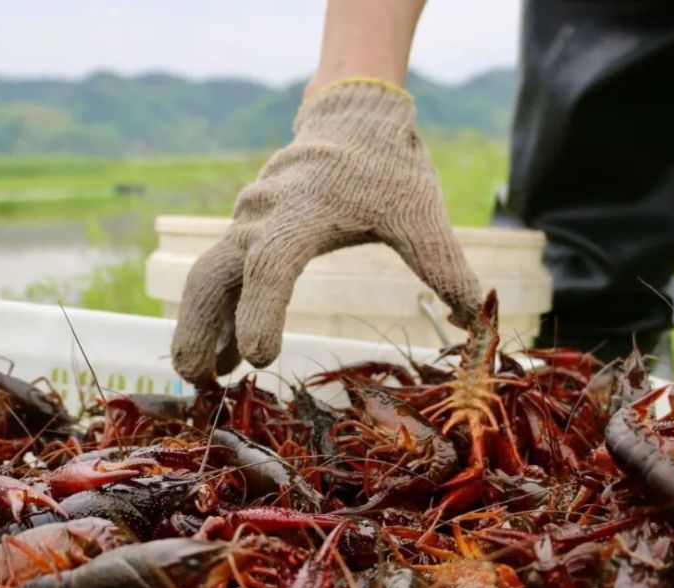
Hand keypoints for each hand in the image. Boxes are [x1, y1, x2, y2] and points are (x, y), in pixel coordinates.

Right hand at [170, 80, 481, 383]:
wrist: (354, 119)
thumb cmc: (388, 168)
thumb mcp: (422, 215)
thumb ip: (445, 267)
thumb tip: (475, 317)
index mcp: (303, 213)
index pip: (269, 267)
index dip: (260, 312)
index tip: (260, 359)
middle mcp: (263, 217)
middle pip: (212, 277)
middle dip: (200, 330)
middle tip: (199, 381)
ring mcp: (247, 222)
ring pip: (206, 278)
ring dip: (198, 328)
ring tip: (203, 378)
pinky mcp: (246, 229)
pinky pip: (219, 275)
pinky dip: (216, 314)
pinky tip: (222, 354)